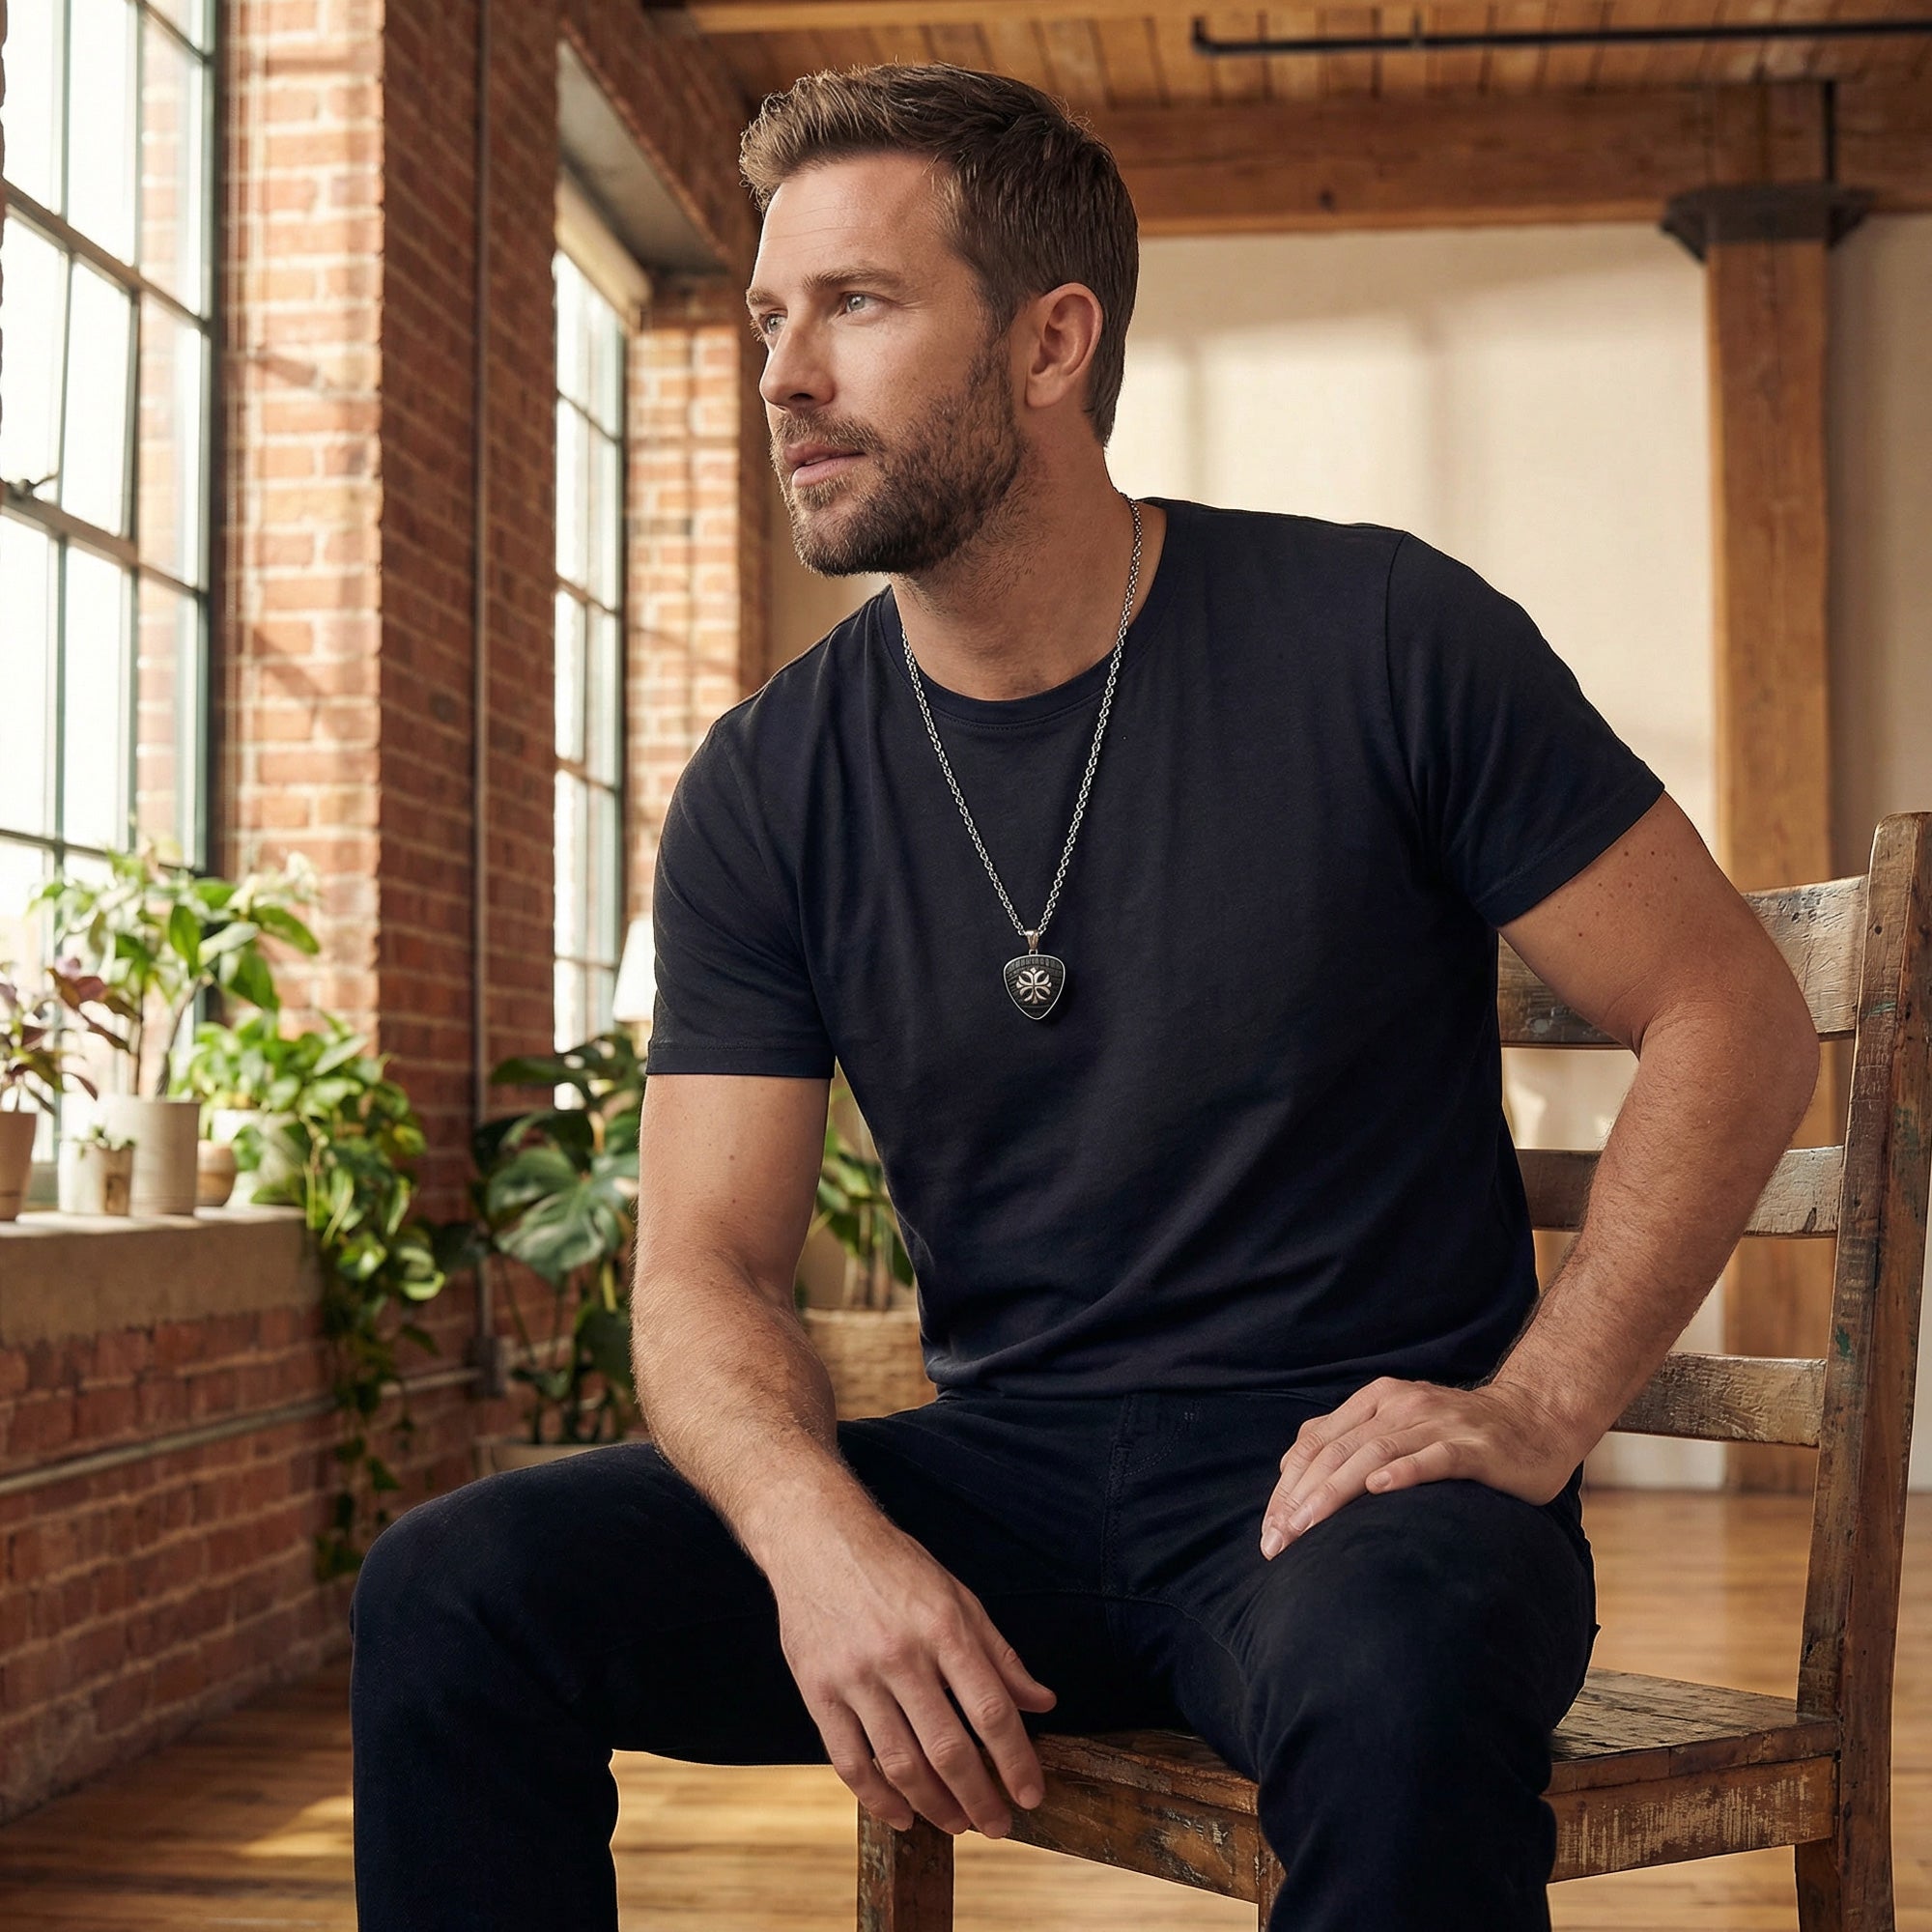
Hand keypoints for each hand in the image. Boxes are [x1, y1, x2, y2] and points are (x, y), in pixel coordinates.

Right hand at [765, 1514, 1056, 1838]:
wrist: (816, 1537)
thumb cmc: (895, 1567)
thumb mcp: (957, 1596)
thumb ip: (999, 1654)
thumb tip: (1042, 1703)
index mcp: (944, 1627)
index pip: (991, 1710)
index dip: (1016, 1760)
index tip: (1030, 1795)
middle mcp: (901, 1654)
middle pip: (948, 1747)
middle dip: (980, 1797)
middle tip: (998, 1826)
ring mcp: (855, 1675)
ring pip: (901, 1763)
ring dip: (935, 1806)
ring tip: (958, 1824)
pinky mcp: (817, 1691)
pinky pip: (850, 1762)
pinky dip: (878, 1799)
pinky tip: (902, 1815)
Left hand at [1258, 1377, 1585, 1556]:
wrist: (1535, 1418)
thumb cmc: (1459, 1433)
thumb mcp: (1398, 1427)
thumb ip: (1350, 1442)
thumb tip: (1293, 1476)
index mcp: (1376, 1401)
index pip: (1316, 1443)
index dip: (1287, 1487)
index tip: (1269, 1531)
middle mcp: (1401, 1406)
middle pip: (1338, 1451)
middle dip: (1301, 1498)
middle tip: (1278, 1542)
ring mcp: (1438, 1423)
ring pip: (1375, 1453)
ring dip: (1335, 1492)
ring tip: (1307, 1527)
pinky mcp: (1474, 1447)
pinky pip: (1433, 1458)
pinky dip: (1403, 1471)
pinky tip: (1379, 1489)